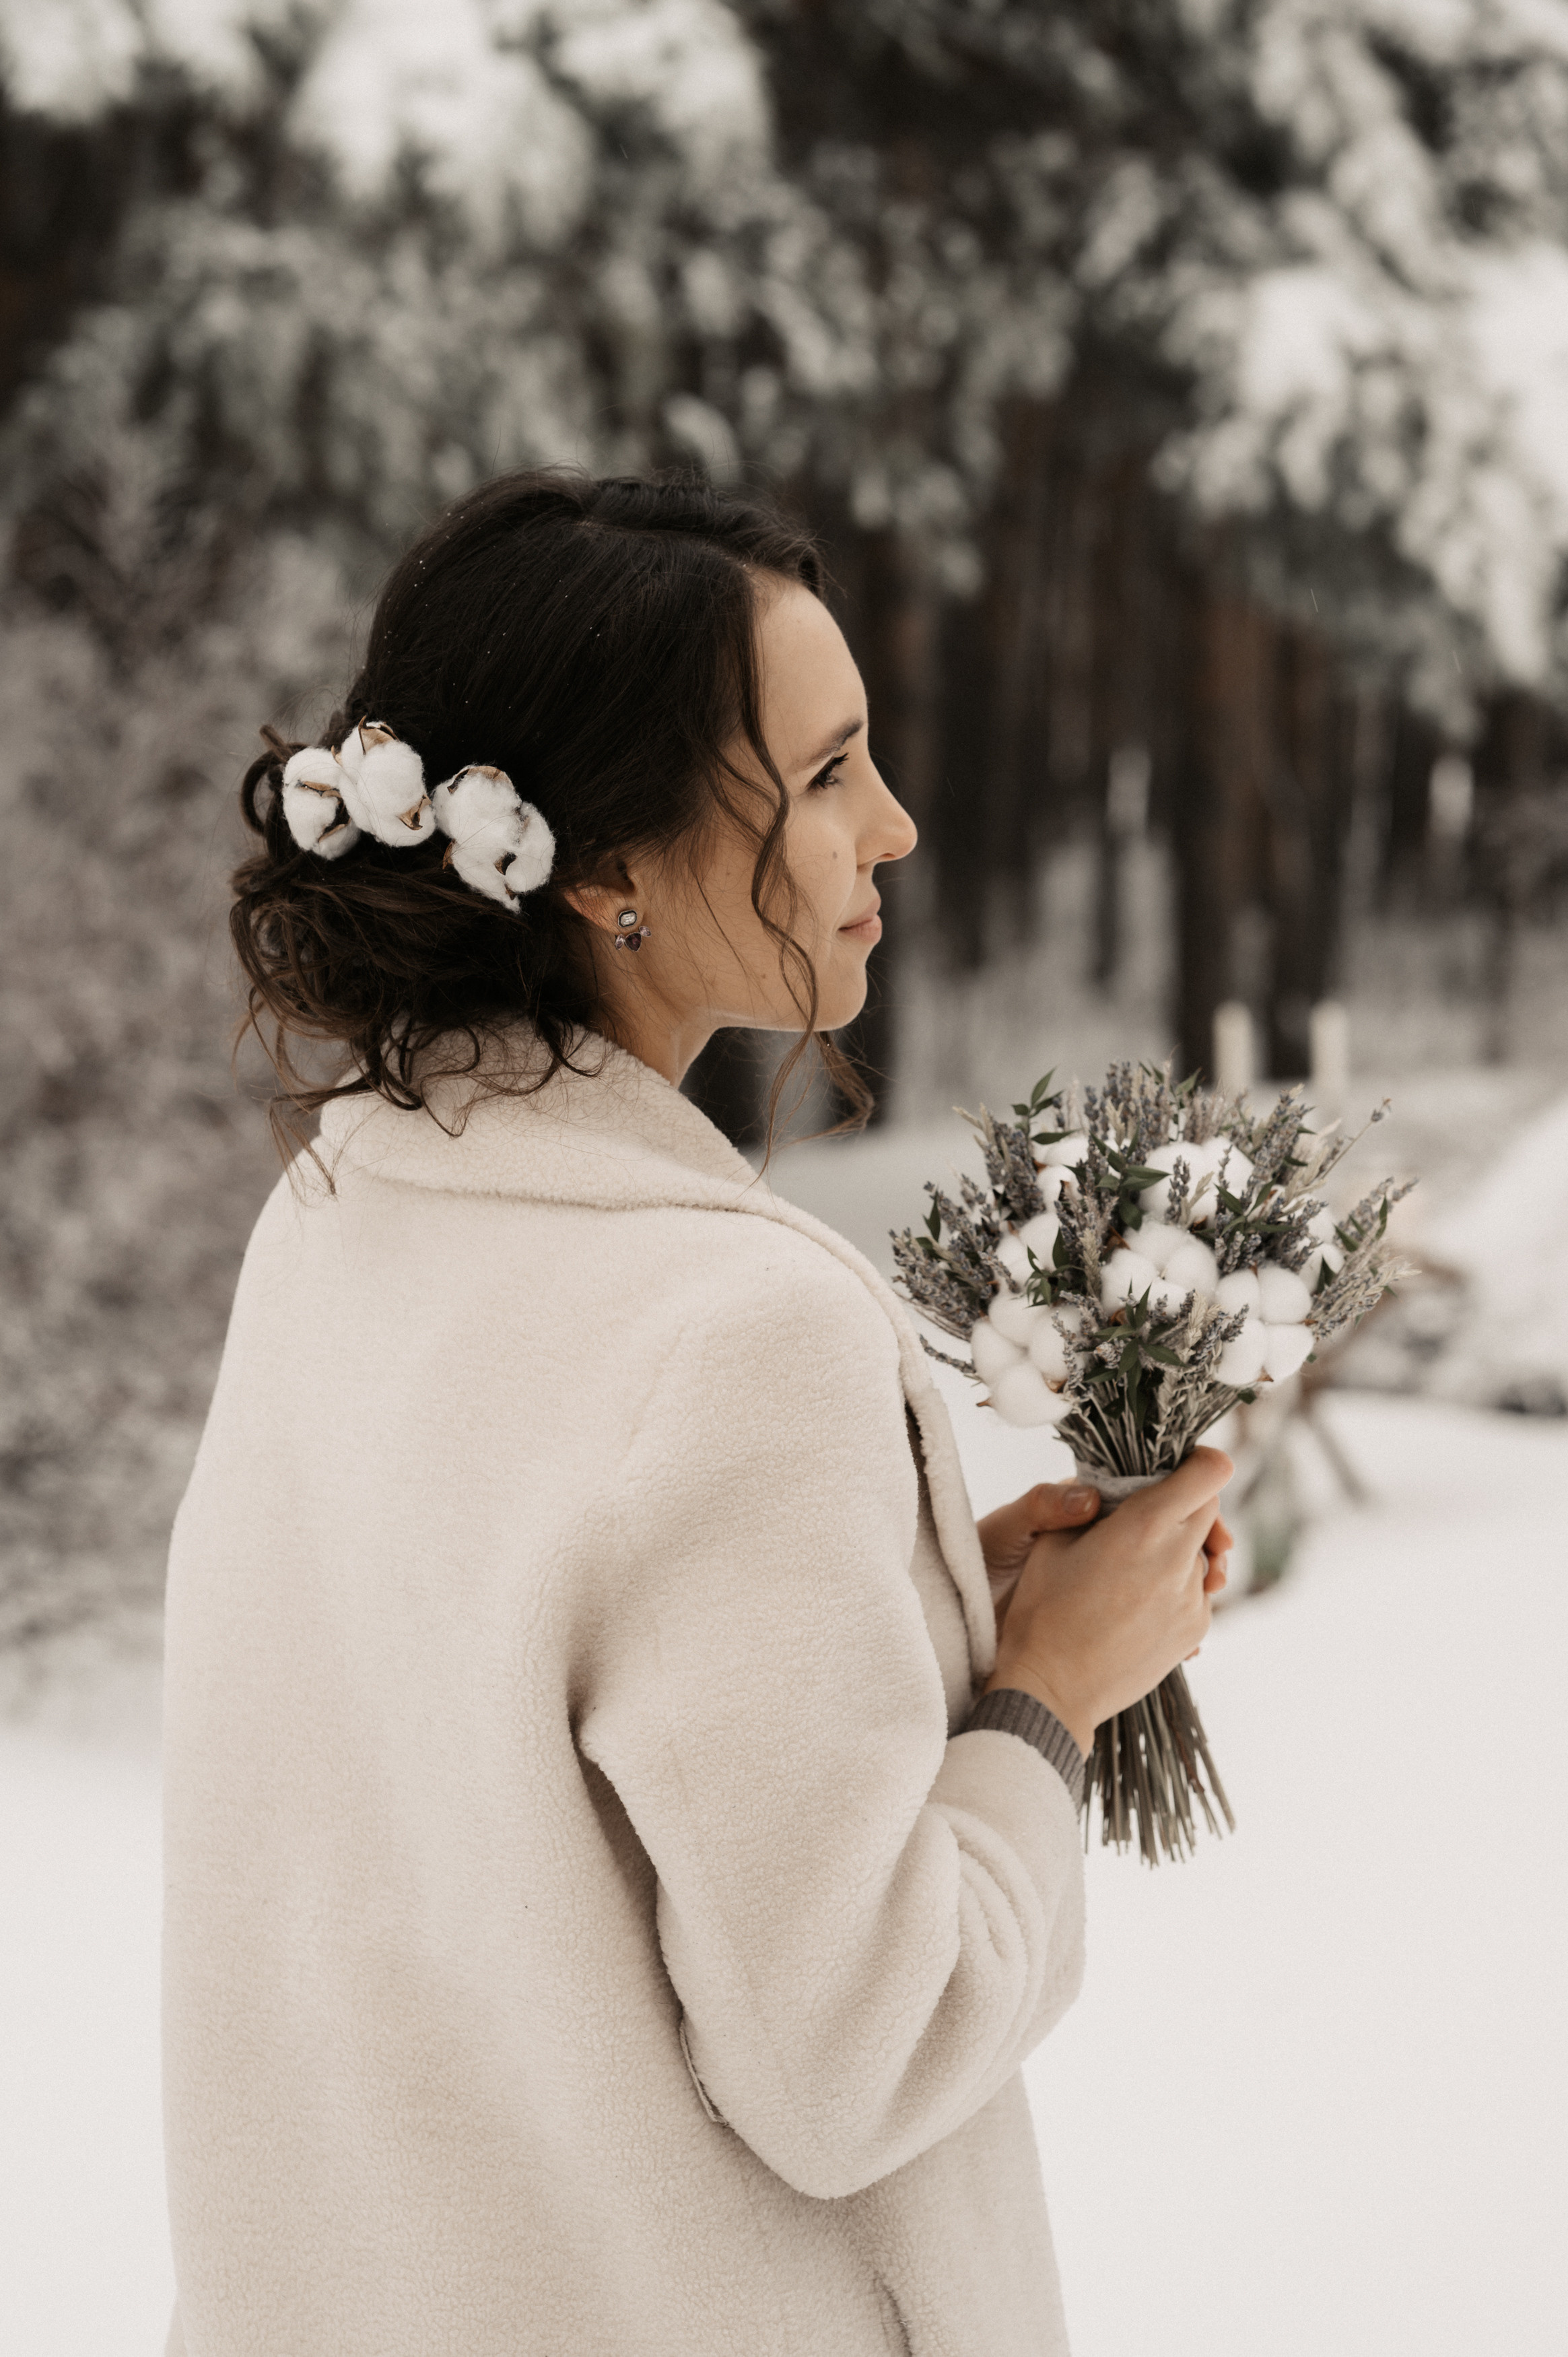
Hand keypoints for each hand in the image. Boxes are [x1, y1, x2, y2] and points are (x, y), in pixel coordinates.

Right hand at [983, 1447, 1233, 1754]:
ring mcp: (1191, 1598)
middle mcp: (1177, 1559)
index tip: (1182, 1466)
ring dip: (1180, 1547)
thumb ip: (1095, 1503)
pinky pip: (1199, 1590)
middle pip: (1210, 1509)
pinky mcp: (1195, 1629)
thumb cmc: (1043, 1611)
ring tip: (1137, 1565)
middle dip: (1185, 1502)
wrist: (1052, 1689)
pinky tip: (1139, 1599)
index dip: (1201, 1461)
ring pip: (1204, 1552)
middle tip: (1148, 1513)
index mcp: (1144, 1526)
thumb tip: (1120, 1488)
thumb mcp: (1053, 1540)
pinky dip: (1178, 1584)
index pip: (1210, 1473)